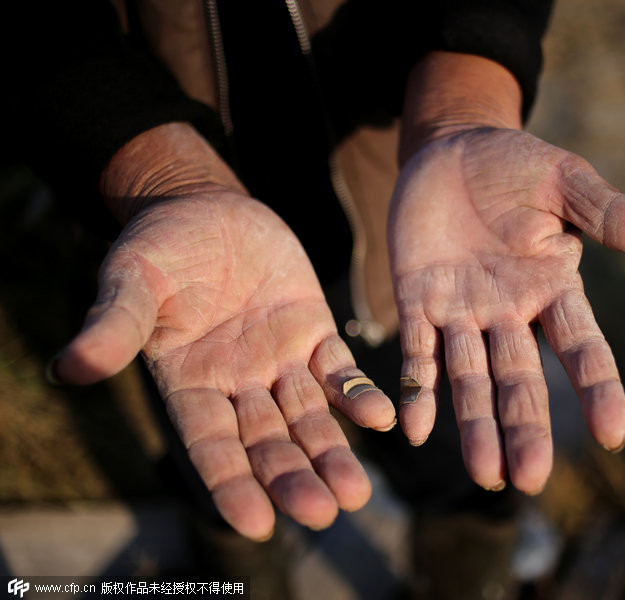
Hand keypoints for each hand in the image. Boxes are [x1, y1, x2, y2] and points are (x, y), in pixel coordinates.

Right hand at [51, 126, 395, 539]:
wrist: (205, 207)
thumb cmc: (159, 247)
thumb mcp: (132, 280)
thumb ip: (114, 324)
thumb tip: (69, 368)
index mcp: (189, 384)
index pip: (211, 447)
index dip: (231, 484)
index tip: (257, 524)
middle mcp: (237, 385)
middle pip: (268, 443)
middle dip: (293, 477)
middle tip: (323, 512)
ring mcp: (279, 361)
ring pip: (309, 418)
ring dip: (333, 453)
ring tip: (355, 493)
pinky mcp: (314, 332)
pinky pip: (341, 371)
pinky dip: (360, 394)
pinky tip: (384, 417)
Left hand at [389, 127, 624, 493]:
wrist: (452, 148)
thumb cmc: (516, 165)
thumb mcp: (566, 181)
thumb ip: (610, 212)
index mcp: (552, 286)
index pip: (582, 347)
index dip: (597, 389)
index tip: (612, 435)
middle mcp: (510, 311)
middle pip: (521, 379)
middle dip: (524, 426)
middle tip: (529, 479)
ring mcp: (462, 310)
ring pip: (469, 378)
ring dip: (474, 426)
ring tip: (484, 474)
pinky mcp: (416, 299)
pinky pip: (417, 352)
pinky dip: (418, 388)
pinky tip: (414, 430)